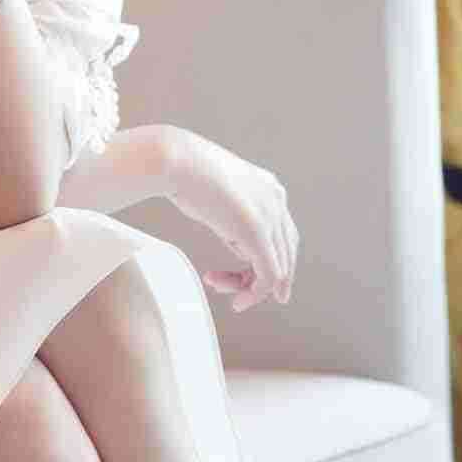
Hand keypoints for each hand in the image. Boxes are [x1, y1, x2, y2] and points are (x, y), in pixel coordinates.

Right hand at [165, 127, 298, 311]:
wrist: (175, 160)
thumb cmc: (186, 171)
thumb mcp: (219, 195)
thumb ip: (235, 217)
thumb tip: (238, 243)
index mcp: (270, 187)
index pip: (285, 234)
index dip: (276, 262)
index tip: (255, 280)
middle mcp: (277, 201)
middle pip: (286, 253)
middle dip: (265, 280)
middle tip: (243, 298)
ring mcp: (270, 216)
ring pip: (278, 269)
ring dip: (251, 289)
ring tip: (225, 293)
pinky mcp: (257, 233)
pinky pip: (267, 276)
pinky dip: (254, 294)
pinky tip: (238, 301)